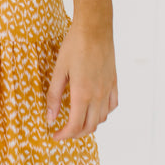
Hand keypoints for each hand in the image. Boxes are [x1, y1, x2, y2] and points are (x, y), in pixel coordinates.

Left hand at [46, 19, 118, 140]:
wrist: (95, 28)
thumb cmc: (74, 46)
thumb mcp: (58, 70)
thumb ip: (54, 96)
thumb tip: (50, 118)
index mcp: (82, 94)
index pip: (75, 126)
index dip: (64, 135)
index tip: (54, 136)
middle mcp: (98, 96)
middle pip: (89, 127)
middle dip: (75, 134)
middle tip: (63, 131)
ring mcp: (108, 90)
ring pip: (102, 118)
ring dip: (89, 125)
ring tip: (77, 121)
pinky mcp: (114, 82)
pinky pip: (112, 106)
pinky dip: (103, 113)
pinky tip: (95, 108)